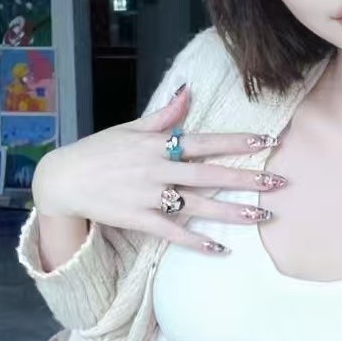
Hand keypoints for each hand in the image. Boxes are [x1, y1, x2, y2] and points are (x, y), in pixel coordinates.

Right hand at [32, 85, 285, 254]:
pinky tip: (219, 248)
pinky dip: (195, 241)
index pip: (205, 141)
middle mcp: (157, 168)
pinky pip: (172, 232)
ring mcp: (148, 195)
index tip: (266, 141)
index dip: (236, 142)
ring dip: (231, 211)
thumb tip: (187, 91)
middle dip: (246, 178)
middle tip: (278, 183)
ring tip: (261, 216)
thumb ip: (163, 116)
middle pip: (210, 174)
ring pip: (197, 204)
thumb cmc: (98, 151)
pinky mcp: (138, 218)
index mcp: (157, 144)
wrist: (63, 178)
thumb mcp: (129, 128)